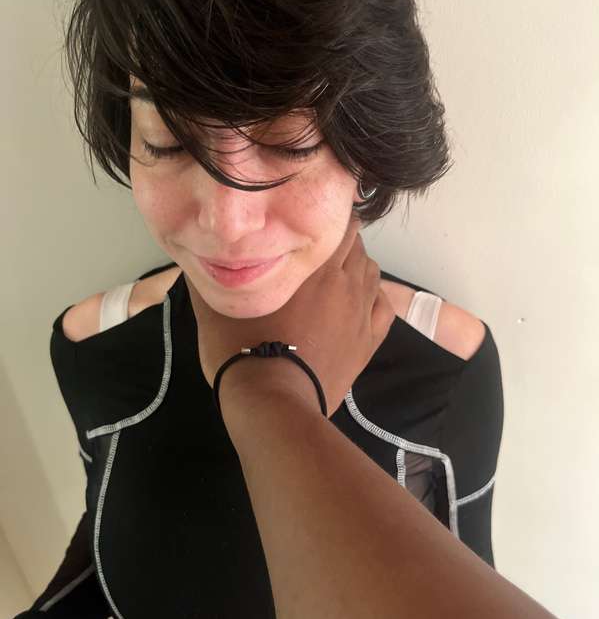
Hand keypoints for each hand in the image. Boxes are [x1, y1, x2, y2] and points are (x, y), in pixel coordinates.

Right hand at [186, 215, 395, 416]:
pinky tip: (361, 300)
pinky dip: (375, 296)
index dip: (325, 217)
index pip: (337, 224)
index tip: (308, 220)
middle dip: (340, 240)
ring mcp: (360, 313)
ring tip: (336, 272)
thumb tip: (196, 256)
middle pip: (356, 244)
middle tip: (316, 248)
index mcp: (311, 266)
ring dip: (357, 265)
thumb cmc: (241, 349)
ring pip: (372, 272)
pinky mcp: (368, 342)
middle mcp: (343, 282)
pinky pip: (383, 307)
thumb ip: (208, 277)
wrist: (272, 401)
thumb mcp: (215, 308)